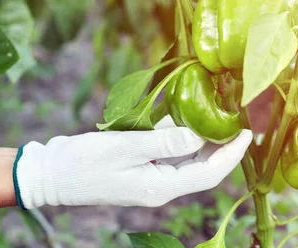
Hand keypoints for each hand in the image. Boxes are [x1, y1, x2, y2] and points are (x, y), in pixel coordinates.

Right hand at [14, 116, 251, 208]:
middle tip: (236, 117)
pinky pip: (167, 151)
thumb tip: (200, 137)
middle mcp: (160, 186)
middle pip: (202, 167)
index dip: (231, 154)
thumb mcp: (125, 148)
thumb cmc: (83, 162)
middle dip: (222, 145)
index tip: (247, 132)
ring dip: (201, 137)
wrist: (50, 174)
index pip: (208, 174)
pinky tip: (182, 113)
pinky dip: (176, 134)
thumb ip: (164, 142)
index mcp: (159, 187)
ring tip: (216, 111)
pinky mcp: (139, 167)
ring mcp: (149, 178)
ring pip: (186, 158)